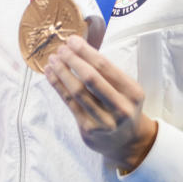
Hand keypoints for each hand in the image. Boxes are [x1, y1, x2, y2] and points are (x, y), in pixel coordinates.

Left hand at [43, 35, 157, 172]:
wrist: (127, 141)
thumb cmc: (122, 106)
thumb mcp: (125, 89)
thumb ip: (106, 72)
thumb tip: (77, 47)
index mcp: (132, 92)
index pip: (105, 66)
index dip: (85, 51)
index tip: (72, 40)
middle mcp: (121, 107)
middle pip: (90, 78)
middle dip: (72, 60)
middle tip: (61, 48)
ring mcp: (104, 120)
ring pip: (77, 91)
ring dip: (62, 72)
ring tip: (52, 59)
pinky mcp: (88, 128)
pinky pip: (69, 102)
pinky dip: (57, 85)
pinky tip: (50, 73)